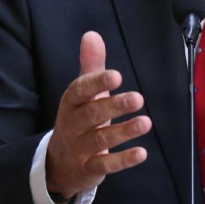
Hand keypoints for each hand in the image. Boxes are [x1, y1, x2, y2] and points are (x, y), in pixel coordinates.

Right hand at [45, 31, 150, 198]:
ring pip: (100, 140)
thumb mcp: (82, 94)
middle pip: (91, 114)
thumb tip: (92, 35)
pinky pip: (105, 165)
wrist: (59, 163)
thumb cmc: (78, 120)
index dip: (96, 83)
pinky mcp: (89, 169)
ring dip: (123, 131)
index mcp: (71, 103)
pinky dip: (123, 160)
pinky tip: (141, 153)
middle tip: (138, 98)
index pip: (80, 91)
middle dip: (114, 106)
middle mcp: (72, 125)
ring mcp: (79, 148)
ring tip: (145, 123)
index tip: (116, 76)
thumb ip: (90, 66)